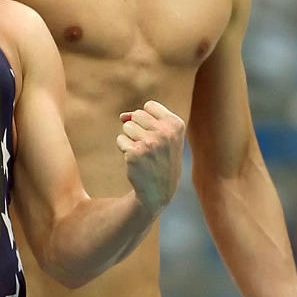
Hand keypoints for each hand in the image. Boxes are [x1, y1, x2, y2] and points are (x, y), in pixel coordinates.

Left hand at [118, 100, 184, 214]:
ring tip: (142, 153)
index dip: (147, 120)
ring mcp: (149, 143)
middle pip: (137, 115)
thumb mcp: (163, 136)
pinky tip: (136, 160)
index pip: (149, 106)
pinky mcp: (135, 153)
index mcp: (176, 124)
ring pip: (127, 126)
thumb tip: (122, 116)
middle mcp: (165, 132)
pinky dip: (124, 149)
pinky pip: (120, 140)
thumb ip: (145, 119)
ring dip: (130, 138)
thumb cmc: (160, 159)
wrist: (159, 191)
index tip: (156, 135)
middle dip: (137, 128)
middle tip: (148, 147)